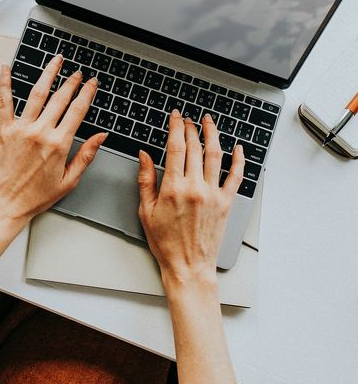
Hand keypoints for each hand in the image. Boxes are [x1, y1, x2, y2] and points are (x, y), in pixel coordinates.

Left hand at [0, 55, 106, 231]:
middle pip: (60, 98)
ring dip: (48, 74)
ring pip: (37, 93)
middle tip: (78, 72)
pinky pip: (5, 101)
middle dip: (72, 81)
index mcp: (59, 144)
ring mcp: (21, 129)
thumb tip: (101, 137)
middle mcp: (40, 132)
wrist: (5, 204)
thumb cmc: (35, 197)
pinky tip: (6, 68)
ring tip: (56, 61)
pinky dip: (5, 82)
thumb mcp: (69, 180)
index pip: (77, 111)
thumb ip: (86, 155)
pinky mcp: (5, 130)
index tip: (92, 83)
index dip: (87, 93)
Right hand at [138, 110, 243, 285]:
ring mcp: (213, 194)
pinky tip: (237, 148)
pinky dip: (239, 160)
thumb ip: (145, 180)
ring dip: (213, 134)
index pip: (176, 147)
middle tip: (188, 119)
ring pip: (216, 155)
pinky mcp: (226, 203)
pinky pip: (236, 176)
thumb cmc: (166, 243)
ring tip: (209, 122)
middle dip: (191, 128)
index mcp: (173, 188)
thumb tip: (144, 156)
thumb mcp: (146, 211)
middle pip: (195, 147)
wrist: (188, 266)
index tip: (175, 117)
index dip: (176, 127)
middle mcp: (195, 187)